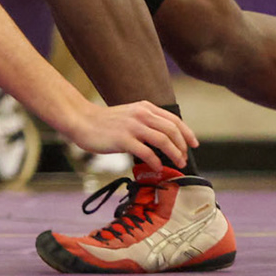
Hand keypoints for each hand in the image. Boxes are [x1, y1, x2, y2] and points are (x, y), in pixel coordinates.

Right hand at [59, 100, 197, 170]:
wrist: (81, 121)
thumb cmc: (104, 122)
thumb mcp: (129, 115)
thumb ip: (146, 122)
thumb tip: (164, 139)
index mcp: (144, 107)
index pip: (174, 120)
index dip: (187, 133)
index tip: (194, 144)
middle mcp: (141, 115)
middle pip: (172, 130)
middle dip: (182, 146)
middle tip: (184, 158)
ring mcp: (132, 126)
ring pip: (163, 141)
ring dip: (174, 154)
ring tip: (177, 163)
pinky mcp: (124, 139)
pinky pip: (147, 152)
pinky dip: (156, 162)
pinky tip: (157, 167)